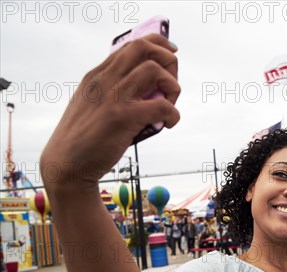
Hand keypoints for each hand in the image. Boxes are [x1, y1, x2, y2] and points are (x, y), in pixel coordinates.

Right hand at [40, 34, 179, 191]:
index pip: (131, 45)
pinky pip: (162, 105)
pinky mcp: (122, 117)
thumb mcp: (92, 105)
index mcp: (97, 75)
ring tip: (169, 106)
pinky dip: (173, 114)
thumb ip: (112, 93)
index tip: (171, 54)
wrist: (66, 165)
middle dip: (167, 60)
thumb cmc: (84, 139)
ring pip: (154, 70)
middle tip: (172, 84)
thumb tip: (146, 90)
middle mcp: (104, 80)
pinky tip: (168, 123)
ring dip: (172, 87)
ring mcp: (112, 97)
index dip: (156, 45)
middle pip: (143, 47)